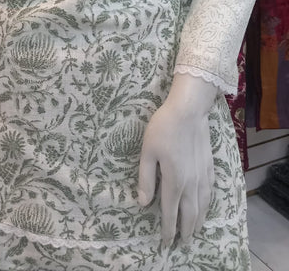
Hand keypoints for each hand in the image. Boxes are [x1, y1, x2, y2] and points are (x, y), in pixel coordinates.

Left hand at [137, 73, 216, 245]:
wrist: (189, 111)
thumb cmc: (163, 128)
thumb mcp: (147, 152)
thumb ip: (146, 178)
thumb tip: (143, 203)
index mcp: (174, 181)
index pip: (170, 212)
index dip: (168, 229)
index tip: (166, 243)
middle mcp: (191, 183)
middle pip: (189, 214)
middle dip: (185, 230)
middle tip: (182, 243)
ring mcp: (203, 175)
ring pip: (202, 206)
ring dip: (198, 221)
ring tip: (193, 232)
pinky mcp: (210, 166)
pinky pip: (210, 193)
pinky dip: (207, 206)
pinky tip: (205, 206)